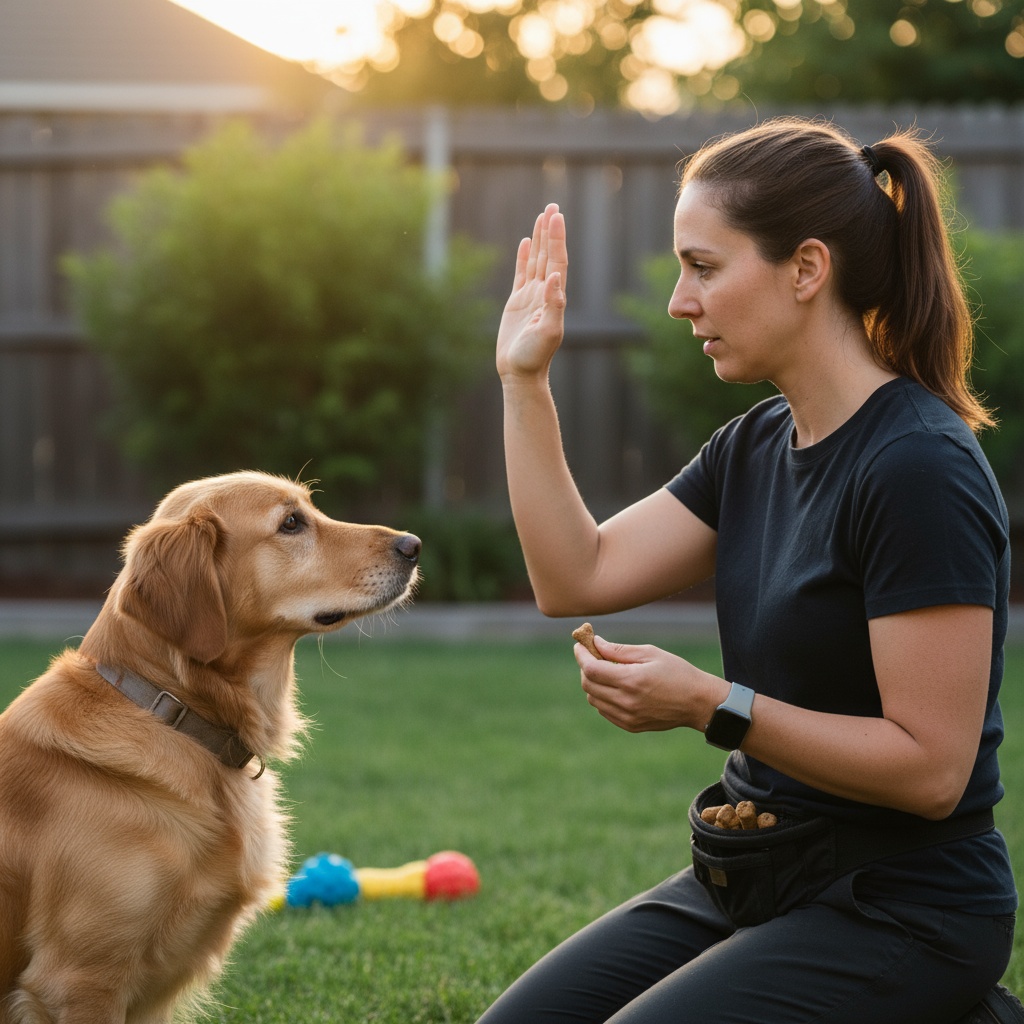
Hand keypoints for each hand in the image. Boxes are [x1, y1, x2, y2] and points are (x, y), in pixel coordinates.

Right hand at [496, 204, 567, 379]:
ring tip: (542, 216)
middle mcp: (544, 293)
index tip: (556, 216)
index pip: (557, 261)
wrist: (520, 373)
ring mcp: (530, 296)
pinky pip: (521, 273)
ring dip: (540, 238)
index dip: (557, 238)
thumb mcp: (547, 332)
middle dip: (550, 230)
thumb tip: (554, 278)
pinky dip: (524, 257)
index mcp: (553, 297)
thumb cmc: (535, 356)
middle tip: (552, 205)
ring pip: (536, 260)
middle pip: (549, 255)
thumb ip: (553, 305)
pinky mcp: (516, 303)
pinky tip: (525, 242)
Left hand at [574, 634, 723, 733]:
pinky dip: (602, 697)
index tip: (579, 645)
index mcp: (631, 680)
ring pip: (593, 699)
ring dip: (593, 683)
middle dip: (585, 668)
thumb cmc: (677, 672)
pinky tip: (614, 687)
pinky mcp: (631, 726)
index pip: (591, 669)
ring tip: (606, 671)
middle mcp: (626, 701)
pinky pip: (604, 711)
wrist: (698, 703)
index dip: (581, 655)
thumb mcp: (650, 653)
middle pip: (588, 685)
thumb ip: (619, 650)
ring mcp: (627, 717)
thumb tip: (596, 644)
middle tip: (592, 656)